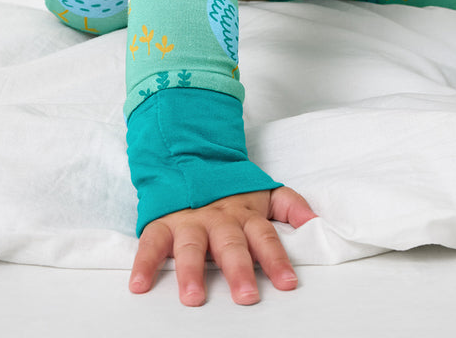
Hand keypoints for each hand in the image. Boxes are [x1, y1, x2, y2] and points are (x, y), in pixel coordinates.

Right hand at [129, 187, 315, 305]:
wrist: (188, 158)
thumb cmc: (228, 189)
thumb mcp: (263, 192)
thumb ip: (290, 204)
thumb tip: (316, 222)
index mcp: (244, 214)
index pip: (264, 237)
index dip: (276, 260)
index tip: (287, 283)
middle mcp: (217, 219)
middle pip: (230, 244)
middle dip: (238, 270)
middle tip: (246, 296)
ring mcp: (189, 221)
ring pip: (191, 246)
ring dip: (191, 271)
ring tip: (194, 297)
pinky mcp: (162, 224)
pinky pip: (151, 243)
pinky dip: (144, 263)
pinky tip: (139, 285)